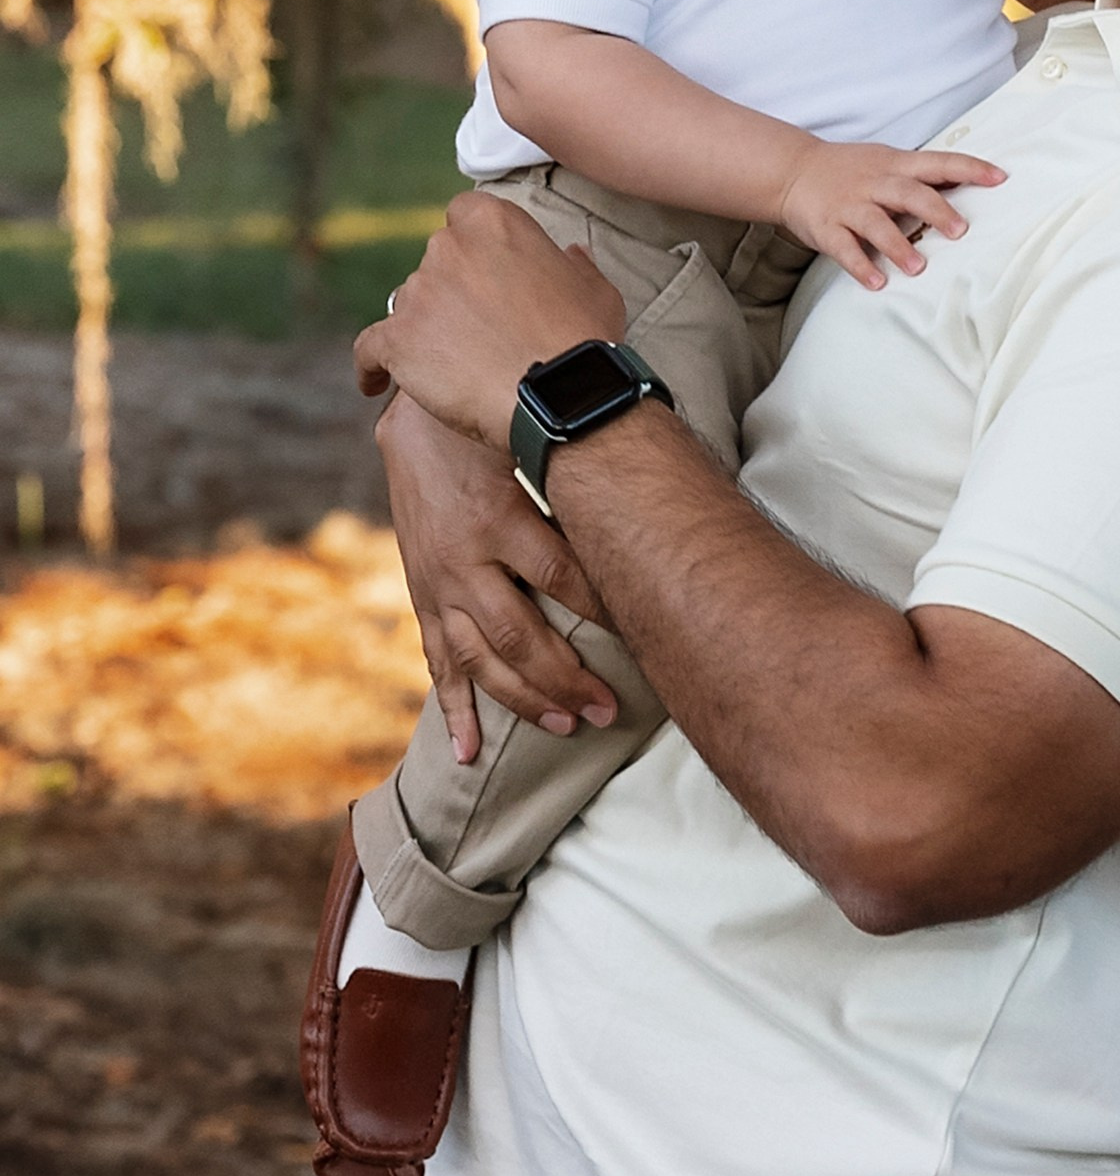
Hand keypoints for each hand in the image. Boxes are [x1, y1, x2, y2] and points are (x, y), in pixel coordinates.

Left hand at [355, 190, 624, 450]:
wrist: (560, 394)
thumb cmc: (583, 341)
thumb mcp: (596, 290)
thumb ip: (574, 267)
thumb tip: (570, 257)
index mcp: (495, 223)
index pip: (464, 214)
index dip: (474, 244)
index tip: (485, 269)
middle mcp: (448, 247)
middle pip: (436, 261)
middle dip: (452, 289)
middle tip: (477, 325)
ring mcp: (419, 292)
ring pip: (408, 305)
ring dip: (424, 327)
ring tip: (448, 366)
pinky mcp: (397, 339)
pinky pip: (369, 350)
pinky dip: (372, 366)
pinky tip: (375, 383)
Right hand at [376, 390, 620, 760]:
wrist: (416, 423)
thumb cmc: (493, 432)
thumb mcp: (532, 447)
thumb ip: (579, 477)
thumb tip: (647, 498)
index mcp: (499, 516)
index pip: (561, 574)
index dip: (602, 609)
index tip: (642, 637)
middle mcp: (464, 558)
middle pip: (520, 633)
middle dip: (566, 678)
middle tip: (610, 710)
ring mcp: (437, 584)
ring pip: (481, 658)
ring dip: (524, 700)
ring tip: (567, 727)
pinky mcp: (422, 596)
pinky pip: (437, 662)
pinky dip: (454, 710)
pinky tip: (468, 752)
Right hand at [775, 140, 1004, 289]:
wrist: (792, 170)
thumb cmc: (849, 169)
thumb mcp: (885, 161)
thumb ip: (920, 175)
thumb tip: (964, 183)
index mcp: (894, 164)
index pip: (938, 162)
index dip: (969, 168)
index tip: (999, 178)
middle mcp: (874, 183)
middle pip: (909, 193)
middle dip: (936, 210)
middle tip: (960, 231)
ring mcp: (849, 205)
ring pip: (876, 223)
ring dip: (898, 245)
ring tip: (918, 268)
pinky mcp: (826, 227)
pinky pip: (844, 248)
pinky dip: (861, 266)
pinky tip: (877, 283)